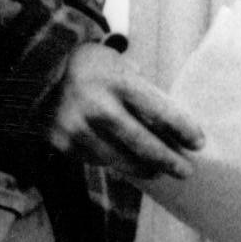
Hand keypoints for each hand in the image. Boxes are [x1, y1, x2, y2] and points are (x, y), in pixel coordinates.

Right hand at [50, 42, 202, 181]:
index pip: (160, 112)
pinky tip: (123, 159)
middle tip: (186, 171)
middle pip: (143, 145)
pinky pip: (98, 160)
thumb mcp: (122, 70)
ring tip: (158, 171)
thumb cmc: (95, 69)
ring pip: (121, 161)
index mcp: (118, 82)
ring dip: (145, 169)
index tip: (199, 143)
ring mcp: (78, 127)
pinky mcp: (64, 143)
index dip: (184, 130)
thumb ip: (145, 97)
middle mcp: (98, 106)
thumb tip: (175, 131)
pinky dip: (114, 162)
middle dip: (169, 161)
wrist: (41, 70)